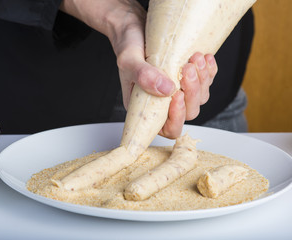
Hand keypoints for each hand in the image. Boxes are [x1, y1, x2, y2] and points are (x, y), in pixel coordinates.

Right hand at [60, 1, 217, 138]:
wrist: (134, 27)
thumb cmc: (127, 46)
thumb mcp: (129, 60)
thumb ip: (144, 76)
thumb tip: (167, 90)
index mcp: (146, 107)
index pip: (167, 128)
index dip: (176, 118)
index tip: (177, 96)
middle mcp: (163, 102)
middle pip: (188, 113)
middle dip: (192, 93)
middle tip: (187, 69)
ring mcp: (177, 90)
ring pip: (200, 98)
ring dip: (202, 79)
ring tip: (194, 58)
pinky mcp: (188, 77)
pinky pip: (206, 82)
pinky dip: (209, 71)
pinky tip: (204, 57)